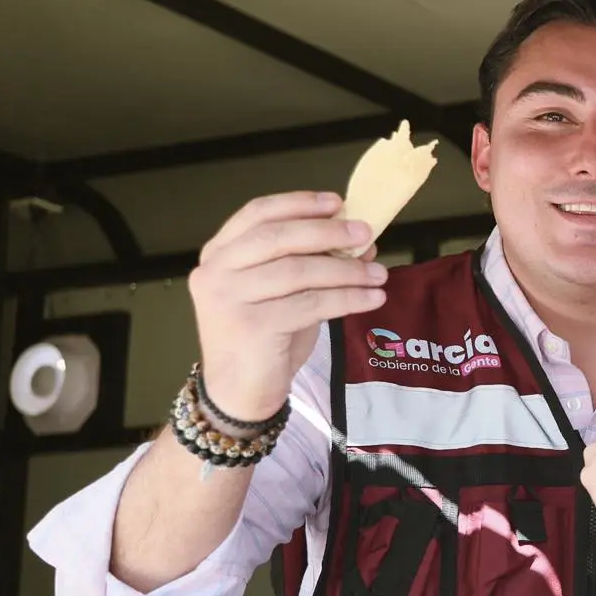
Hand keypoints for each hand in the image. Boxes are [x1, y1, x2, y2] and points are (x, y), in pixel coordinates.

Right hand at [187, 191, 385, 419]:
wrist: (239, 392)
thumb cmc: (263, 339)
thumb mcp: (287, 293)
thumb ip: (313, 264)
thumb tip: (363, 244)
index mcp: (219, 253)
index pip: (258, 213)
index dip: (299, 204)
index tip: (338, 202)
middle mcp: (216, 271)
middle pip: (278, 237)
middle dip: (328, 232)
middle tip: (366, 234)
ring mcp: (228, 298)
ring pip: (298, 271)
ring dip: (346, 270)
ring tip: (379, 274)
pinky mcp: (251, 327)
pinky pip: (310, 304)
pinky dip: (347, 299)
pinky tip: (371, 299)